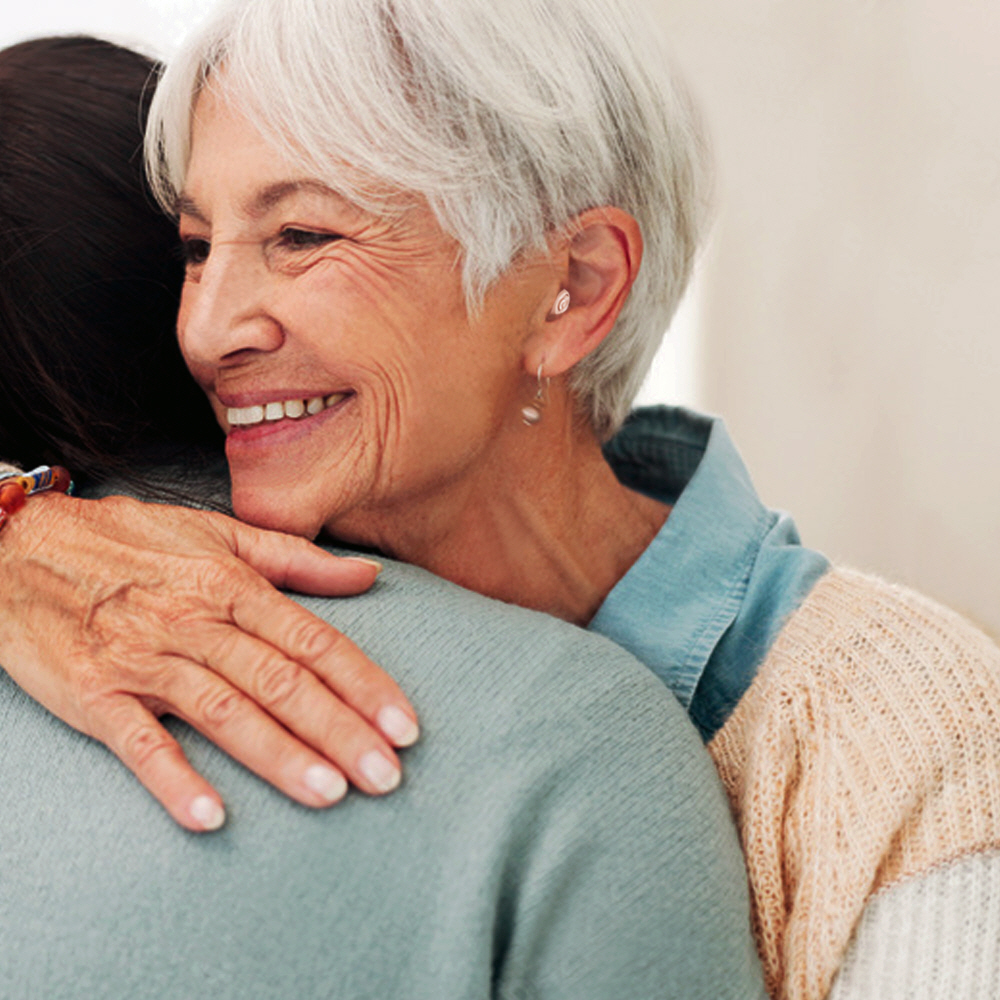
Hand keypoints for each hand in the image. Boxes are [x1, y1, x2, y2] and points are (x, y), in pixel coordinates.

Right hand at [0, 492, 418, 830]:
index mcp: (231, 586)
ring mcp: (144, 661)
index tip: (406, 725)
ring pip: (224, 711)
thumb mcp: (219, 534)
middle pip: (280, 682)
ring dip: (279, 756)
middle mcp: (195, 623)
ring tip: (330, 794)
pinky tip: (212, 817)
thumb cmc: (131, 541)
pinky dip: (174, 779)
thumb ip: (297, 558)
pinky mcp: (96, 695)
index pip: (313, 642)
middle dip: (340, 731)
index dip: (364, 684)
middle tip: (387, 777)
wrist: (22, 546)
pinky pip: (138, 743)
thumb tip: (369, 576)